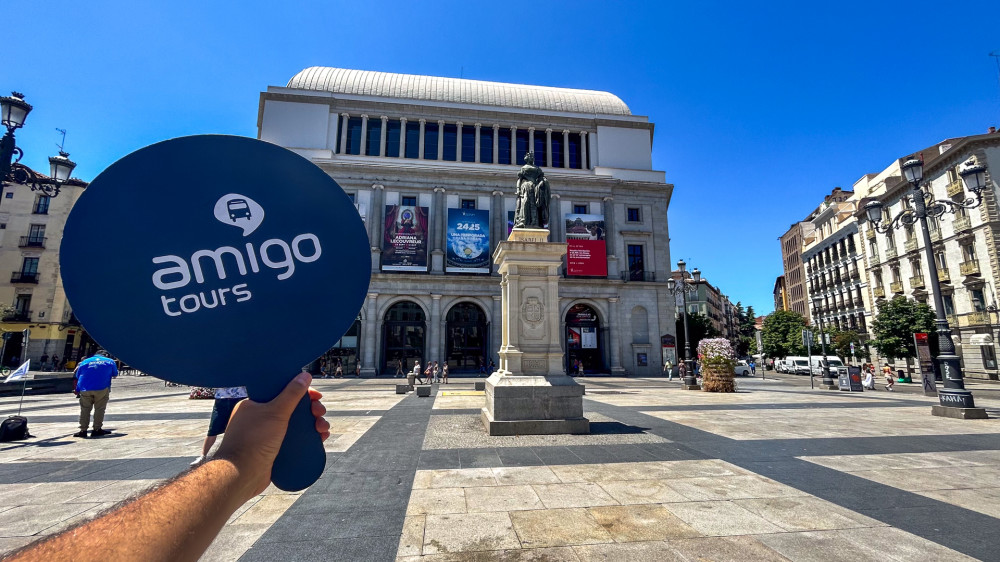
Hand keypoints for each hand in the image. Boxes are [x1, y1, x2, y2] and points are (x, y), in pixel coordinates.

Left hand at [214, 372, 329, 500]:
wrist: (242, 475)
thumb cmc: (254, 441)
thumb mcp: (276, 412)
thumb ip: (292, 393)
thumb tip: (305, 375)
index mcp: (255, 404)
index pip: (282, 391)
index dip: (302, 392)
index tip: (317, 396)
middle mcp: (259, 418)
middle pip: (292, 408)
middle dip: (311, 410)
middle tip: (320, 413)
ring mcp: (266, 435)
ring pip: (295, 425)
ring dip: (313, 424)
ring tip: (323, 429)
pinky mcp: (272, 450)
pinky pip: (294, 440)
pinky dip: (308, 438)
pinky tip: (319, 438)